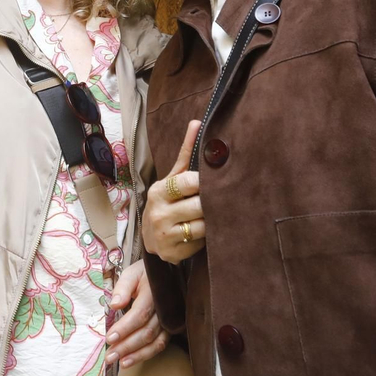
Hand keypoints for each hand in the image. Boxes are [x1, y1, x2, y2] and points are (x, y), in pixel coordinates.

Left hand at [106, 259, 165, 367]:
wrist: (167, 275)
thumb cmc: (144, 274)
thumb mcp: (132, 273)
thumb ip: (123, 287)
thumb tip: (114, 304)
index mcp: (153, 293)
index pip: (139, 314)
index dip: (124, 328)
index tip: (109, 338)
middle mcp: (164, 309)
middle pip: (146, 332)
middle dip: (126, 346)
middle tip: (109, 356)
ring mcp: (169, 320)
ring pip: (154, 342)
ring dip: (135, 354)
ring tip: (118, 362)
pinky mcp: (170, 328)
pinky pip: (160, 345)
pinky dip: (145, 355)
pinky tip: (129, 361)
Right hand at [141, 120, 205, 264]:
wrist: (151, 238)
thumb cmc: (167, 202)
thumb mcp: (173, 178)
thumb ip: (186, 153)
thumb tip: (197, 122)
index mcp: (159, 191)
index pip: (187, 182)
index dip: (204, 182)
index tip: (215, 181)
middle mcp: (158, 213)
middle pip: (198, 205)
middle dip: (212, 202)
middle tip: (224, 198)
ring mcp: (165, 235)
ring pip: (203, 226)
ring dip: (213, 220)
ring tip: (216, 214)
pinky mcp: (173, 253)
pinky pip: (201, 243)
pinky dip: (207, 237)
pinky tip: (207, 231)